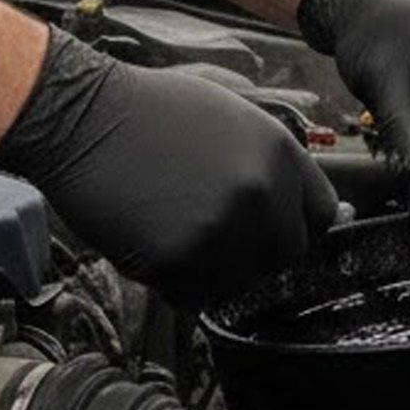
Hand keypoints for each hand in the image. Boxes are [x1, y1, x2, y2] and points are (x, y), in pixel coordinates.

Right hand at [0, 28, 338, 304]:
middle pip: (286, 255)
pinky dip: (177, 285)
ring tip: (178, 229)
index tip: (272, 228)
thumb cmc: (153, 112)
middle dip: (256, 251)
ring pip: (241, 283)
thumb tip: (325, 203)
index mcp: (280, 153)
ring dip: (215, 271)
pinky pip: (194, 297)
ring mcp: (221, 230)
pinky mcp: (177, 261)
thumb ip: (276, 163)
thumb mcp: (235, 117)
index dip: (294, 226)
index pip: (323, 216)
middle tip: (214, 231)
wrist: (84, 118)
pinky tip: (155, 245)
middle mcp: (261, 193)